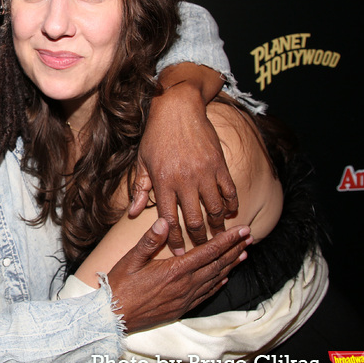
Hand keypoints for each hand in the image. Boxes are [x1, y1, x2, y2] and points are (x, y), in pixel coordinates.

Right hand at [107, 218, 250, 332]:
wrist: (115, 316)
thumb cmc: (121, 285)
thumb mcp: (131, 259)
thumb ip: (150, 240)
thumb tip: (165, 221)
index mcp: (175, 270)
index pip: (208, 252)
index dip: (227, 240)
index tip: (242, 230)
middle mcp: (185, 285)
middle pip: (217, 264)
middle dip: (234, 249)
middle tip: (249, 236)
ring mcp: (185, 298)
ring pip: (215, 279)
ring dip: (231, 265)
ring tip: (243, 253)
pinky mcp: (182, 308)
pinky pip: (206, 294)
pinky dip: (218, 283)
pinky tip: (225, 277)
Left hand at [132, 83, 237, 253]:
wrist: (178, 108)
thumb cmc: (156, 135)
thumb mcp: (143, 161)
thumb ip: (140, 189)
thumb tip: (132, 214)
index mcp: (162, 181)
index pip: (168, 220)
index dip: (174, 240)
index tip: (179, 254)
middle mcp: (183, 180)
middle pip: (193, 220)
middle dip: (198, 238)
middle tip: (202, 249)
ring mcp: (204, 172)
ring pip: (214, 209)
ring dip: (217, 225)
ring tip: (219, 236)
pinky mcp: (219, 164)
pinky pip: (229, 191)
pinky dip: (231, 204)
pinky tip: (230, 212)